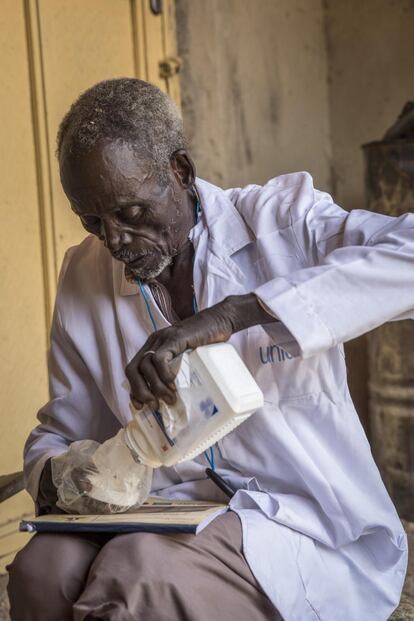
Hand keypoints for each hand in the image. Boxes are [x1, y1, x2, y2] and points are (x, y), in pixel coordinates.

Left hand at [126, 293, 274, 409]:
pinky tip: (173, 383)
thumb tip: (174, 396)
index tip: (140, 406)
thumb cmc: (206, 342)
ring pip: (145, 366)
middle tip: (155, 405)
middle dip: (140, 391)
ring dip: (155, 387)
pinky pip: (160, 358)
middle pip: (132, 369)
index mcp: (153, 347)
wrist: (220, 320)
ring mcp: (163, 339)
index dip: (134, 389)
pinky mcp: (174, 338)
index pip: (133, 370)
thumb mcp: (186, 356)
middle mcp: (153, 342)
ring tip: (169, 398)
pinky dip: (163, 374)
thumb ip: (177, 368)